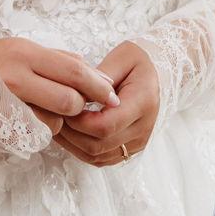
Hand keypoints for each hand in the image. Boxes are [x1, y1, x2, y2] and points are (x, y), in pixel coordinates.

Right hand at [0, 37, 120, 137]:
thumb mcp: (23, 49)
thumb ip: (62, 61)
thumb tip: (101, 78)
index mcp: (24, 54)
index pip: (74, 71)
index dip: (98, 85)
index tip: (112, 94)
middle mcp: (15, 80)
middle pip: (69, 101)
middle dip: (81, 105)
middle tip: (80, 103)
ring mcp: (6, 107)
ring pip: (56, 122)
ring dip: (59, 118)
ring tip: (40, 104)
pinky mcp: (1, 131)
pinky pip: (37, 134)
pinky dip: (40, 127)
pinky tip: (26, 115)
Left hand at [57, 41, 159, 168]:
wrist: (160, 75)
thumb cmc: (140, 61)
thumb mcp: (122, 57)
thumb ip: (99, 76)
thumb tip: (75, 95)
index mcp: (143, 103)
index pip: (105, 125)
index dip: (78, 121)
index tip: (63, 104)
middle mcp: (143, 129)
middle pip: (97, 145)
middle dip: (69, 132)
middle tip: (53, 114)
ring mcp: (137, 143)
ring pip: (96, 156)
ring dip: (71, 143)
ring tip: (57, 123)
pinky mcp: (129, 149)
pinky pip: (100, 159)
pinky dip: (80, 149)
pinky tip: (69, 133)